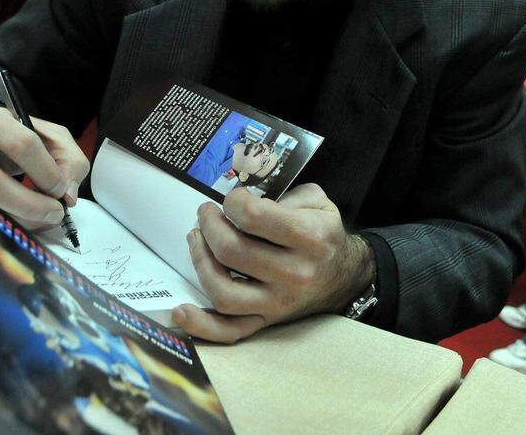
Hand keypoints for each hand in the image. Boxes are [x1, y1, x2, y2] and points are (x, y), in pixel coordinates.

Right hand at [0, 105, 86, 227]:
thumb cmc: (19, 140)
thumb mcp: (52, 139)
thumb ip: (69, 161)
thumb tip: (67, 194)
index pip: (21, 144)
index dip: (46, 172)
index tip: (60, 189)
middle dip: (27, 204)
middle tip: (52, 214)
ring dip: (14, 220)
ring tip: (39, 221)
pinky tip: (17, 220)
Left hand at [174, 183, 373, 343]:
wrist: (344, 276)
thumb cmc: (324, 234)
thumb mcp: (319, 202)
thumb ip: (286, 194)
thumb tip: (245, 201)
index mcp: (309, 238)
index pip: (253, 217)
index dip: (234, 201)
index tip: (234, 199)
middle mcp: (294, 274)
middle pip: (232, 251)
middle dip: (209, 224)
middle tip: (206, 213)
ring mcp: (277, 302)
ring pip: (223, 290)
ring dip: (199, 260)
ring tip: (196, 238)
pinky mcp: (266, 321)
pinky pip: (229, 331)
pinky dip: (201, 325)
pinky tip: (180, 310)